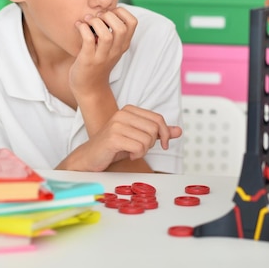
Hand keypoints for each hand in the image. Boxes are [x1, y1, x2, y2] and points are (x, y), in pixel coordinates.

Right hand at [57, 105, 181, 171]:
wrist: (90, 157)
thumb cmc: (115, 147)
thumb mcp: (139, 137)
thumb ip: (158, 133)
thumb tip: (179, 131)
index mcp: (130, 110)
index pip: (158, 119)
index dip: (165, 133)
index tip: (163, 144)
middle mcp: (123, 113)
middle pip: (155, 128)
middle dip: (152, 143)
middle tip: (140, 148)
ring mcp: (117, 124)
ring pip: (148, 139)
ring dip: (143, 150)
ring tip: (132, 151)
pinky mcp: (113, 137)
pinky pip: (139, 147)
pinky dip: (137, 155)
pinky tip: (128, 155)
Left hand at [70, 6, 136, 97]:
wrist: (90, 87)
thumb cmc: (98, 63)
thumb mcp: (111, 48)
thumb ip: (112, 32)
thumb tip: (103, 9)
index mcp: (123, 45)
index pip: (133, 22)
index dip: (121, 12)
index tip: (109, 13)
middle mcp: (116, 51)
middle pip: (121, 27)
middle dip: (108, 16)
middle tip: (97, 17)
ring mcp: (103, 57)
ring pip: (107, 35)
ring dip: (95, 23)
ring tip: (87, 21)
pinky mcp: (88, 60)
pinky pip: (88, 40)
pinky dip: (83, 29)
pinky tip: (79, 26)